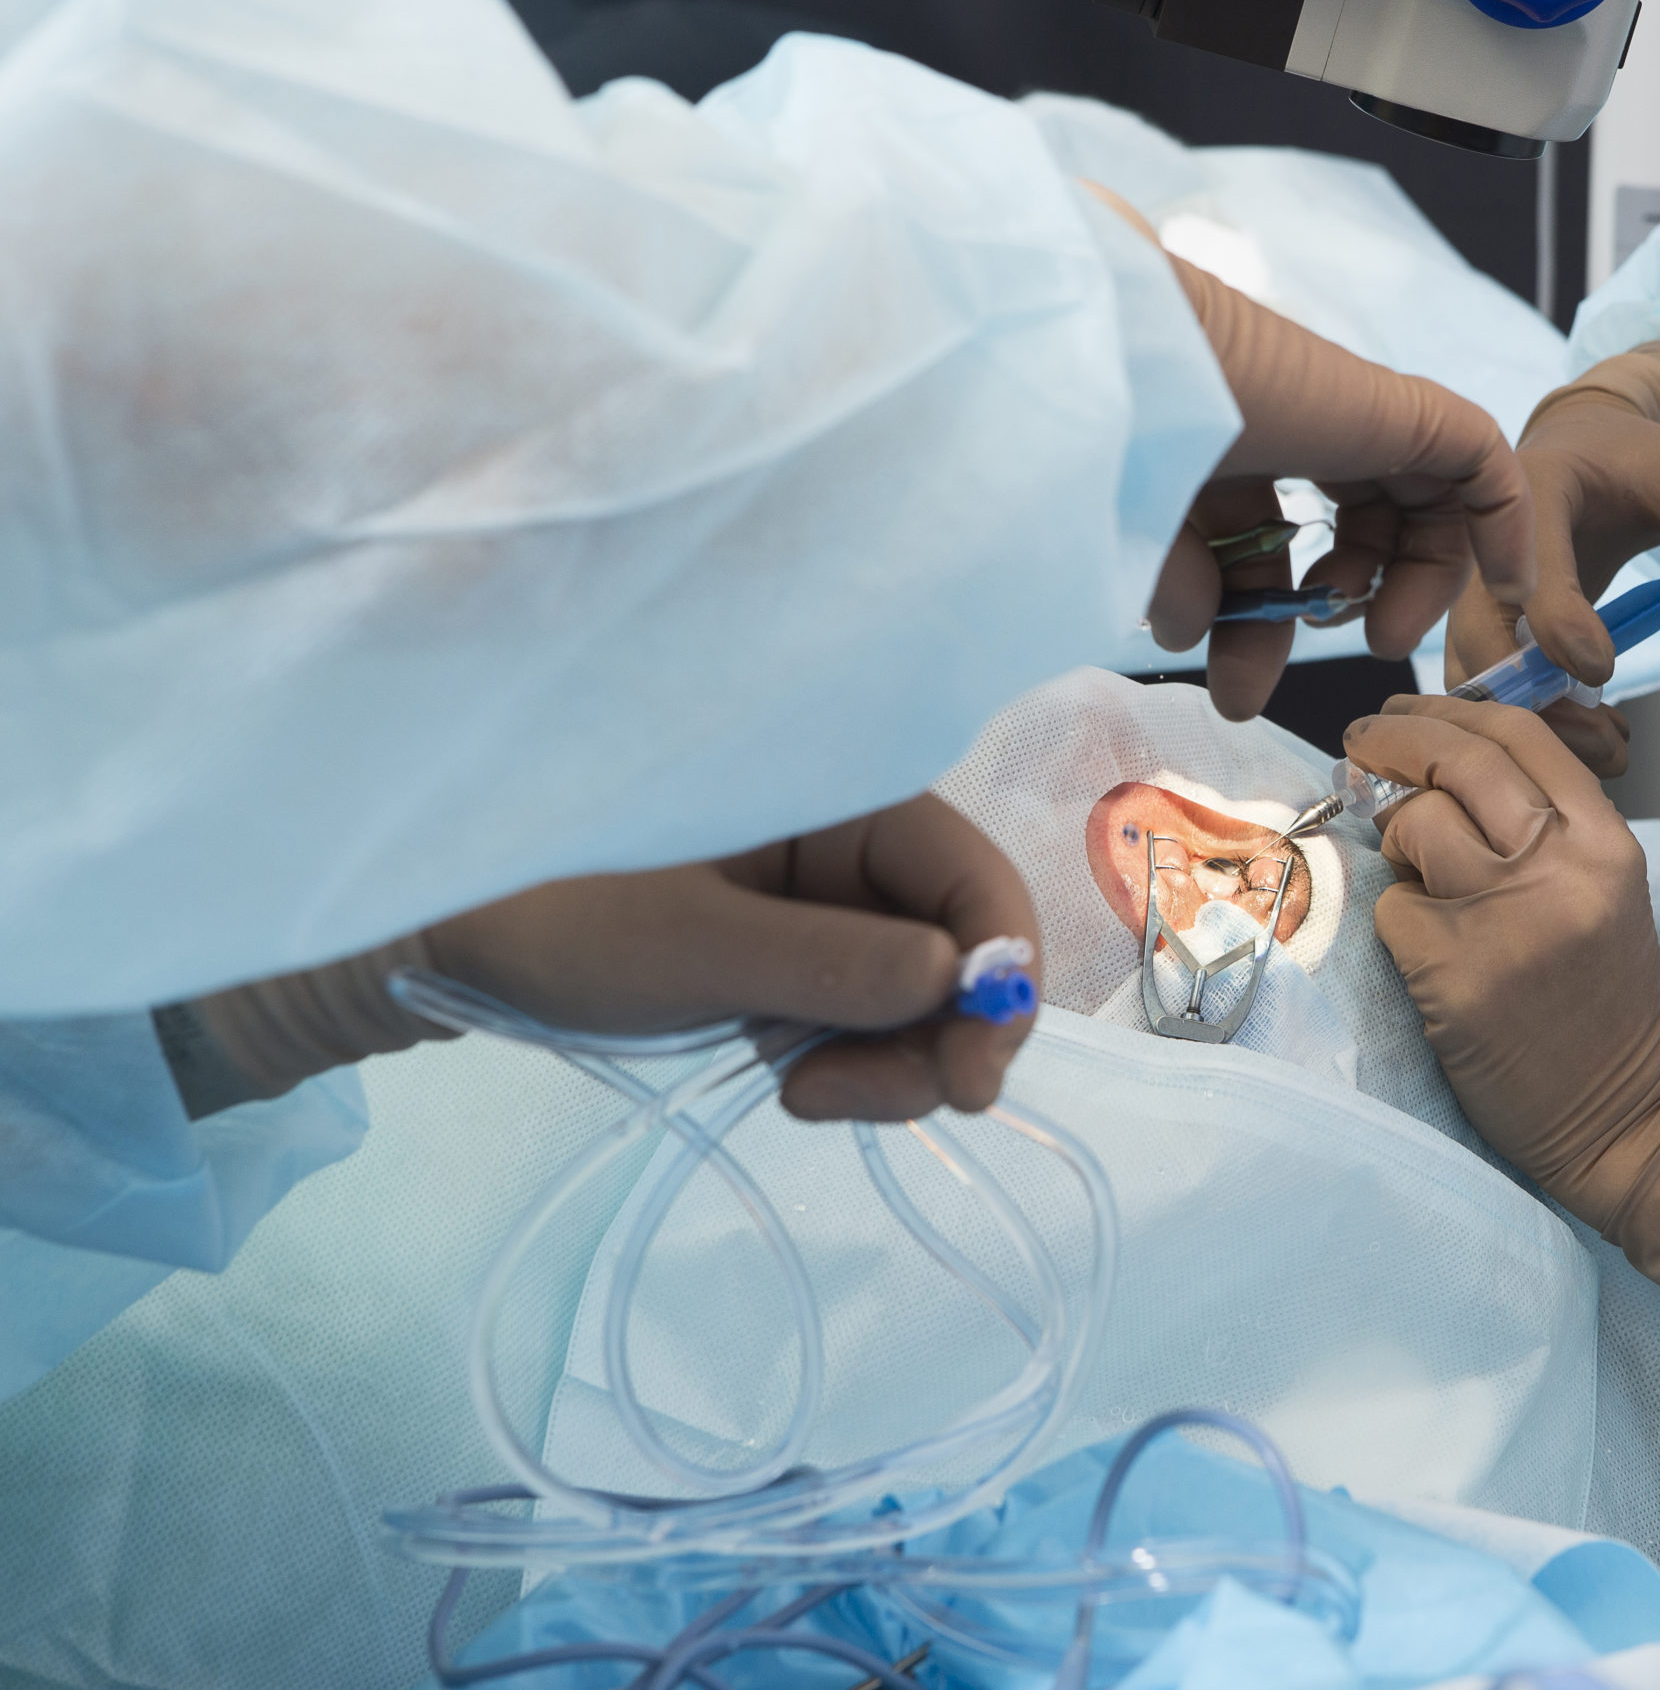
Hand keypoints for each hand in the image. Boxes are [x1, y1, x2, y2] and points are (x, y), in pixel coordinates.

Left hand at [156, 796, 1039, 1123]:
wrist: (421, 932)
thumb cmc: (539, 907)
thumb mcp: (684, 944)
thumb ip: (830, 965)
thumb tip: (964, 982)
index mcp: (838, 791)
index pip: (973, 875)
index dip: (999, 978)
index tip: (968, 1084)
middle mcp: (850, 836)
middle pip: (963, 942)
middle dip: (940, 1036)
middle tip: (855, 1107)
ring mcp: (825, 899)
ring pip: (923, 993)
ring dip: (894, 1062)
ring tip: (801, 1096)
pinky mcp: (794, 952)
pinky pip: (868, 1013)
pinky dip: (853, 1061)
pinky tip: (791, 1079)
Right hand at [1144, 251, 1534, 721]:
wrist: (1140, 377)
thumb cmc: (1125, 453)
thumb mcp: (1145, 540)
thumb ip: (1172, 585)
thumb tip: (1185, 634)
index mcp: (1228, 447)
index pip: (1268, 533)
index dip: (1267, 608)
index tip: (1245, 680)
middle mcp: (1296, 427)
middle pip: (1353, 525)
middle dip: (1346, 603)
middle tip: (1335, 658)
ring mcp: (1352, 415)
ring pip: (1416, 501)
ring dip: (1415, 580)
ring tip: (1384, 639)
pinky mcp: (1404, 410)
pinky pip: (1481, 463)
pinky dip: (1503, 522)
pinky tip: (1508, 589)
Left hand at [1345, 695, 1659, 1380]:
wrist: (1626, 1118)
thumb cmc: (1601, 1001)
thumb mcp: (1600, 891)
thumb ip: (1541, 825)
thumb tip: (1438, 760)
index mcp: (1607, 842)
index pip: (1520, 733)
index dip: (1449, 711)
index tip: (1404, 714)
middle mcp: (1562, 868)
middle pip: (1458, 761)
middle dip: (1395, 742)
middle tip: (1361, 744)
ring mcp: (1506, 920)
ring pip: (1415, 828)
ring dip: (1398, 844)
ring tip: (1416, 875)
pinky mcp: (1455, 973)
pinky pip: (1393, 910)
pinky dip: (1398, 924)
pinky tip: (1430, 955)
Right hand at [1445, 341, 1659, 775]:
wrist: (1588, 460)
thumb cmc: (1633, 463)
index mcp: (1529, 496)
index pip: (1526, 570)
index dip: (1559, 628)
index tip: (1606, 671)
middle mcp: (1487, 551)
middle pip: (1479, 639)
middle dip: (1536, 700)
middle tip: (1605, 737)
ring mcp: (1482, 596)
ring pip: (1478, 679)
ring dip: (1538, 726)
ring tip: (1613, 749)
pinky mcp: (1493, 631)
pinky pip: (1497, 689)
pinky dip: (1542, 723)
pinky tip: (1603, 731)